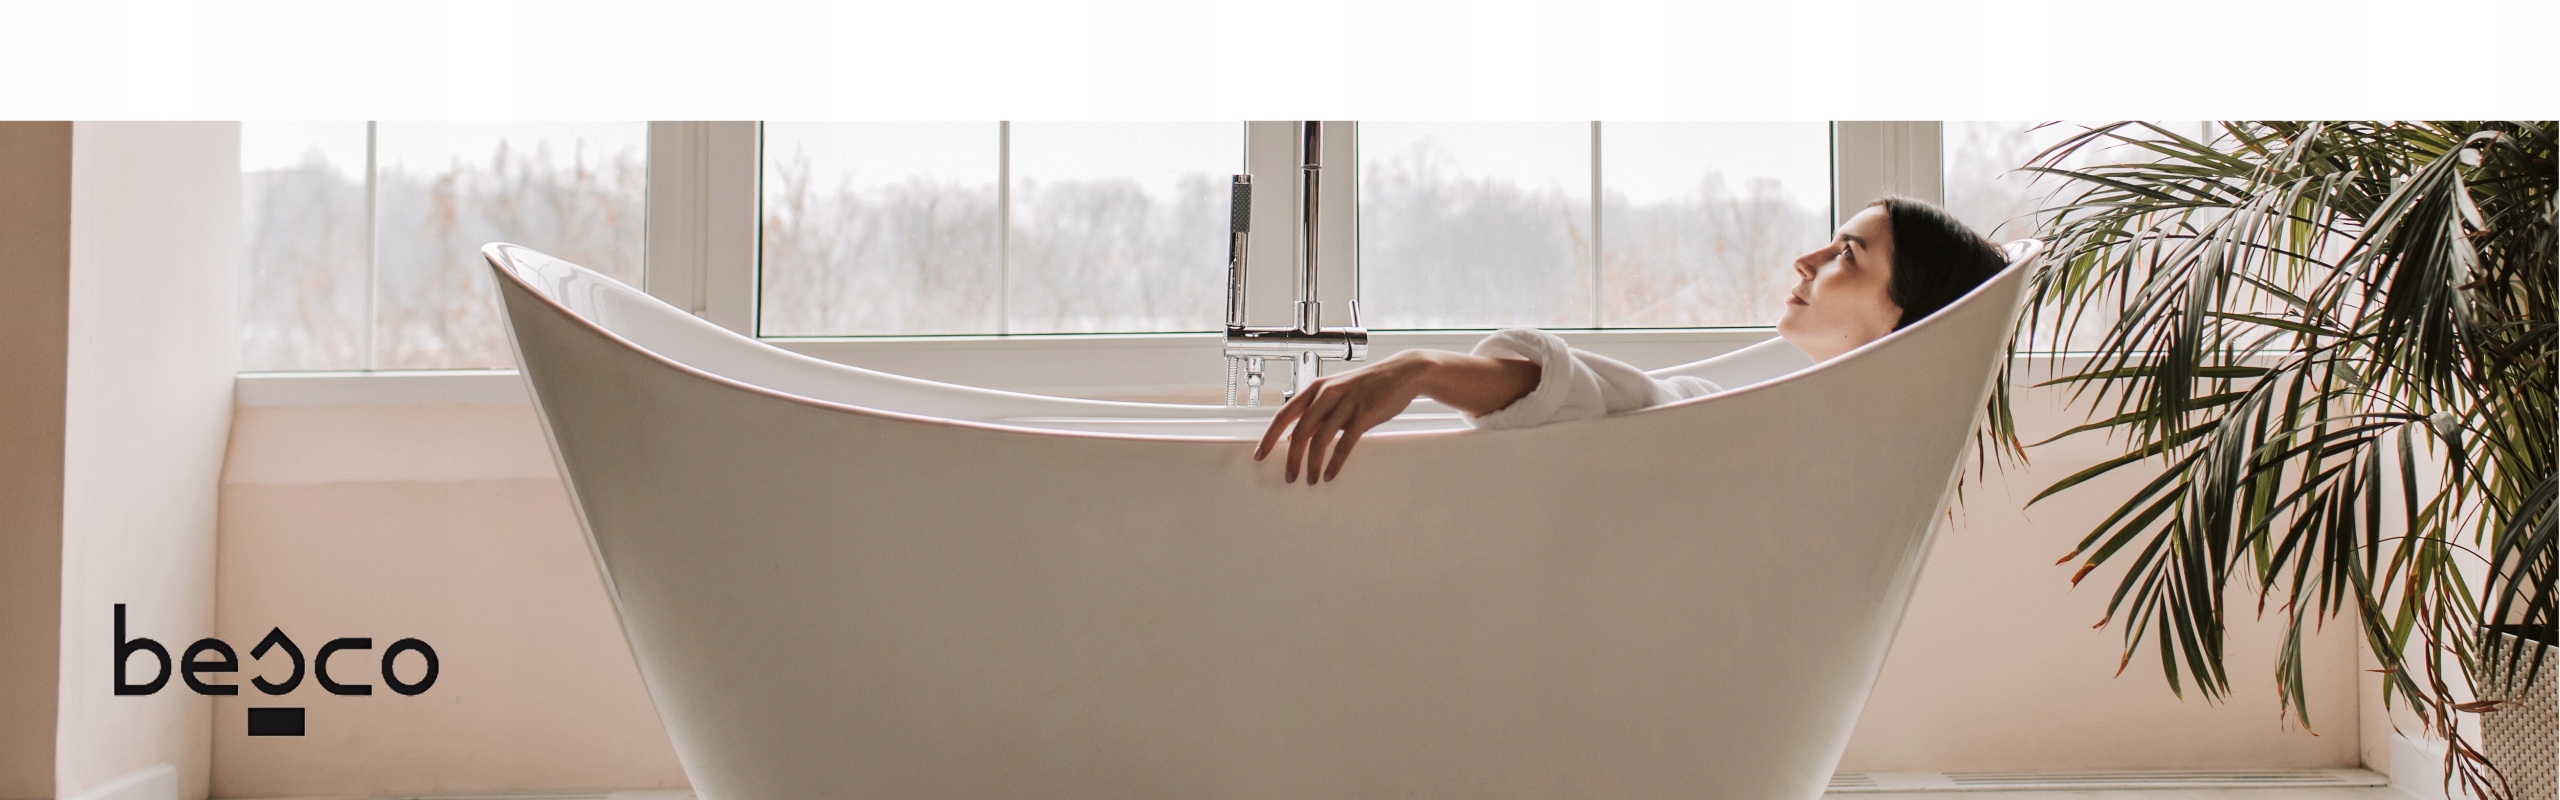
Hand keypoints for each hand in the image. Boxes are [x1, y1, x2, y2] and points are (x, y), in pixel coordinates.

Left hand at [1253, 351, 1433, 483]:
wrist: (1401, 373)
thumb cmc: (1367, 385)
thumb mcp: (1337, 394)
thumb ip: (1319, 413)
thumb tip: (1298, 436)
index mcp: (1316, 389)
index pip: (1284, 415)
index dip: (1269, 436)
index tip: (1260, 455)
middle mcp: (1327, 394)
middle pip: (1300, 431)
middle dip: (1291, 458)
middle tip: (1289, 477)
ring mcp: (1346, 403)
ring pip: (1320, 440)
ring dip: (1313, 464)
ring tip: (1311, 480)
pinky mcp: (1364, 414)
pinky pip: (1345, 443)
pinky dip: (1336, 462)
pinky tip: (1331, 474)